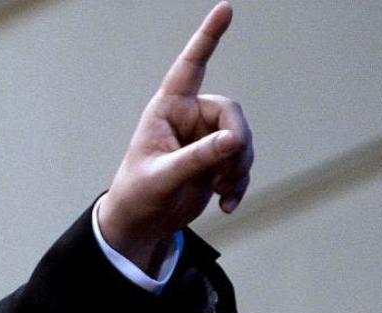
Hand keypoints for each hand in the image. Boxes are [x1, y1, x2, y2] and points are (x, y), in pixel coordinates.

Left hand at [101, 1, 254, 273]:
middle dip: (236, 142)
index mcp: (167, 110)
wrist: (142, 222)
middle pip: (231, 111)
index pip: (190, 67)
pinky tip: (227, 205)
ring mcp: (206, 138)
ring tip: (219, 190)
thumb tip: (234, 141)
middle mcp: (190, 117)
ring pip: (243, 138)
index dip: (207, 38)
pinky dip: (239, 183)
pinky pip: (243, 162)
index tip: (226, 8)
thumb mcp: (162, 178)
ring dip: (238, 167)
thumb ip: (196, 158)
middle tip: (225, 172)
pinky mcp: (217, 159)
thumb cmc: (138, 194)